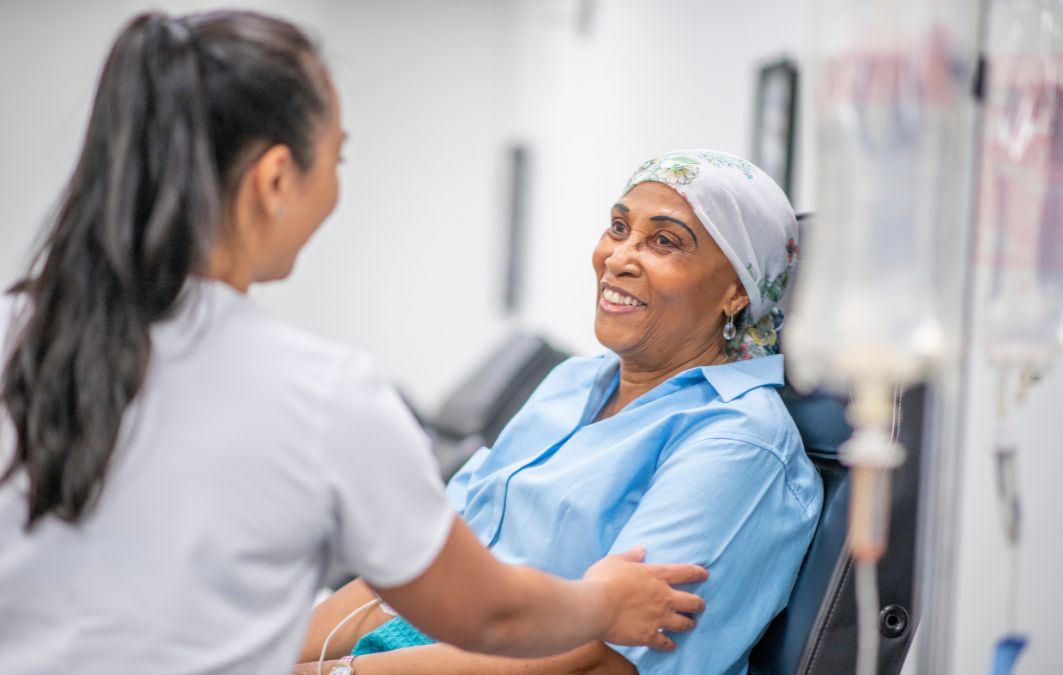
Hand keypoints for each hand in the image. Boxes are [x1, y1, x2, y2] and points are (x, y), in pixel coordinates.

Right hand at [583, 546, 707, 650]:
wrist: (594, 607)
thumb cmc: (602, 580)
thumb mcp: (615, 561)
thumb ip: (630, 556)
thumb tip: (641, 549)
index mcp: (656, 575)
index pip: (685, 572)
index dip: (698, 573)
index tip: (705, 574)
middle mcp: (663, 597)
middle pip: (693, 601)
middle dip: (699, 604)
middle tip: (700, 606)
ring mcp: (658, 618)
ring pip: (684, 624)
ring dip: (689, 624)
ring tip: (690, 624)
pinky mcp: (649, 635)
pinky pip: (665, 642)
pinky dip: (670, 644)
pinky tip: (672, 645)